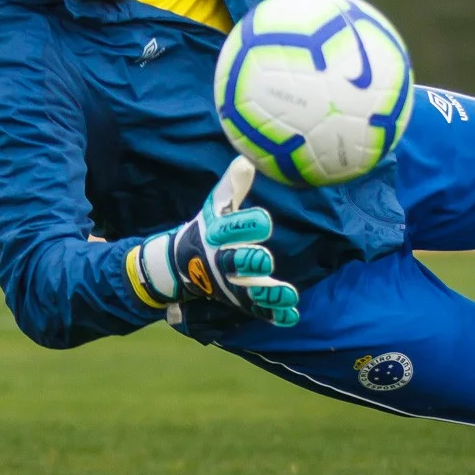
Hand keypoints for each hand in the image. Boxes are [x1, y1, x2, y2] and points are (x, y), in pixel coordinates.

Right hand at [126, 156, 299, 326]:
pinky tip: (292, 315)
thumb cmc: (210, 227)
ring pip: (249, 292)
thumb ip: (232, 185)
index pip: (229, 228)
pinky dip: (274, 315)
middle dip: (249, 261)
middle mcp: (221, 260)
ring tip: (290, 294)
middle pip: (234, 263)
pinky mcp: (241, 301)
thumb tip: (246, 159)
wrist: (183, 263)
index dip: (245, 226)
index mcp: (216, 234)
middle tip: (266, 259)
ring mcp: (231, 284)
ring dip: (269, 294)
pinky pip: (258, 311)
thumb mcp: (217, 206)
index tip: (265, 221)